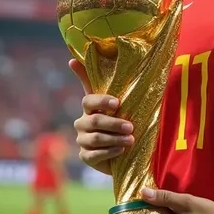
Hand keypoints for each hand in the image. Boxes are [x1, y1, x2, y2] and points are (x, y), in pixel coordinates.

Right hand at [70, 59, 134, 175]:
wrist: (122, 149)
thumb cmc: (120, 119)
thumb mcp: (119, 102)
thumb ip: (107, 82)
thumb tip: (82, 57)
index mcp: (90, 106)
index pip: (89, 99)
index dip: (102, 100)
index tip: (117, 102)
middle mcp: (82, 122)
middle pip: (94, 120)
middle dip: (114, 123)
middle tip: (131, 126)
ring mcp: (82, 139)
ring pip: (95, 138)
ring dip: (114, 139)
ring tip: (131, 140)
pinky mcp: (85, 156)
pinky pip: (93, 155)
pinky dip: (109, 152)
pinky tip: (121, 150)